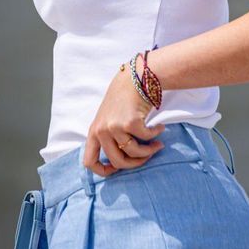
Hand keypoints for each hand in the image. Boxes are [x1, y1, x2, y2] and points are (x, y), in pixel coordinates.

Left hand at [83, 59, 165, 177]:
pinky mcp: (130, 123)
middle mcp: (102, 131)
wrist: (134, 77)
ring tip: (157, 144)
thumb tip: (117, 163)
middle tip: (147, 157)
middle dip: (135, 164)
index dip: (103, 171)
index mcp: (94, 131)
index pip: (89, 161)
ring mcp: (115, 127)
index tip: (117, 170)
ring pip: (134, 153)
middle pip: (117, 162)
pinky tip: (159, 127)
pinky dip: (155, 135)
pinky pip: (146, 138)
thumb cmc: (123, 98)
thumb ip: (108, 136)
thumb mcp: (108, 118)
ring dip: (149, 151)